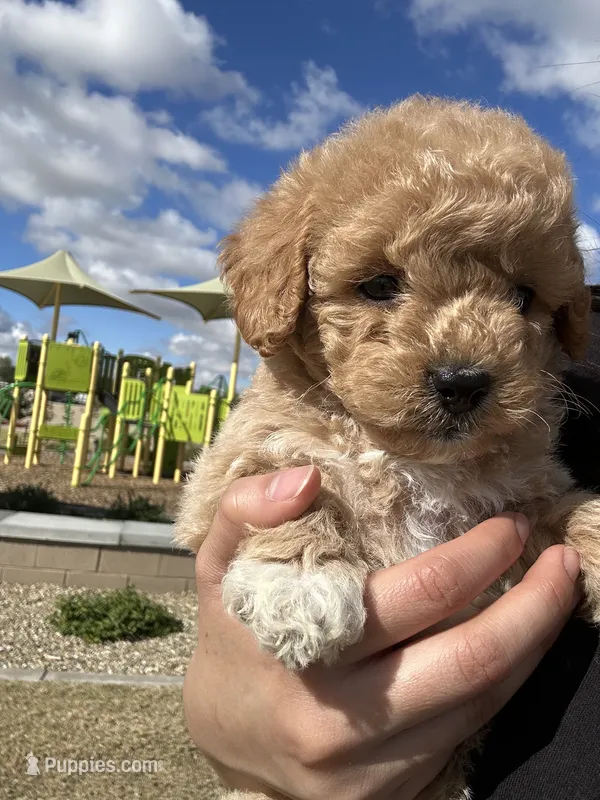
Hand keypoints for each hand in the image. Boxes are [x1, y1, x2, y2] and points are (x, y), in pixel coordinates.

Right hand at [183, 466, 580, 799]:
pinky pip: (468, 732)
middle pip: (472, 660)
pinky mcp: (391, 794)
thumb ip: (245, 509)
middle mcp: (343, 722)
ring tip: (554, 595)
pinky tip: (513, 645)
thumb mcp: (218, 563)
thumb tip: (307, 479)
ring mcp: (372, 771)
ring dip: (532, 645)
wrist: (224, 737)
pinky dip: (501, 683)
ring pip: (482, 704)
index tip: (511, 526)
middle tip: (562, 562)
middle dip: (535, 605)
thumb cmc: (233, 637)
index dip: (479, 555)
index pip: (420, 596)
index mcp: (304, 649)